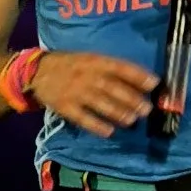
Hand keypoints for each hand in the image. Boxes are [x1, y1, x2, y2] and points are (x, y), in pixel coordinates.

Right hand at [34, 51, 160, 137]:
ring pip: (99, 103)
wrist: (36, 72)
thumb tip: (139, 82)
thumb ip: (110, 69)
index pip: (119, 67)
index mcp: (94, 61)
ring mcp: (74, 92)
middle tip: (146, 109)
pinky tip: (109, 132)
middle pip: (111, 87)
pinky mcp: (64, 107)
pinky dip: (96, 125)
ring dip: (118, 112)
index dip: (137, 75)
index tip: (154, 84)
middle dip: (131, 98)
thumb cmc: (70, 65)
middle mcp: (86, 75)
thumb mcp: (89, 59)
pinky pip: (82, 118)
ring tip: (132, 120)